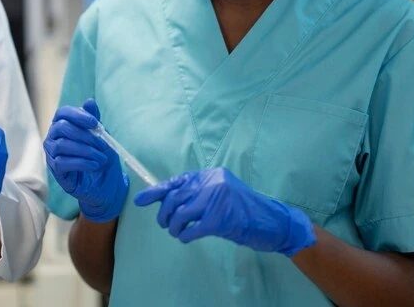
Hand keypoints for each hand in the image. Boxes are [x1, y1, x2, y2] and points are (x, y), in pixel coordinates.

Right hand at [43, 99, 128, 222]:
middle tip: (102, 144)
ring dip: (85, 150)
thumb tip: (89, 101)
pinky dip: (81, 162)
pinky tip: (94, 165)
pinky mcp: (55, 171)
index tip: (95, 123)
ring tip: (101, 157)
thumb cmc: (102, 157)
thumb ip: (94, 120)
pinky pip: (62, 163)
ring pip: (62, 146)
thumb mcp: (102, 137)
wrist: (106, 185)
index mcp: (63, 126)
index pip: (62, 113)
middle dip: (84, 135)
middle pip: (61, 128)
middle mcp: (53, 138)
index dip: (77, 115)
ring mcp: (52, 155)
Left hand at [134, 167, 315, 256]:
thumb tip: (167, 200)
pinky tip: (186, 238)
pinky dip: (185, 235)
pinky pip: (193, 228)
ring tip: (177, 232)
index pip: (176, 181)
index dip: (156, 192)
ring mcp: (217, 200)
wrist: (273, 222)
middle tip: (165, 224)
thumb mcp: (219, 194)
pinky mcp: (221, 219)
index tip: (140, 201)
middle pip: (175, 198)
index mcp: (210, 175)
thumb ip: (197, 193)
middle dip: (164, 213)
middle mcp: (213, 183)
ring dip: (174, 226)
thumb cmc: (243, 210)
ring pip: (181, 213)